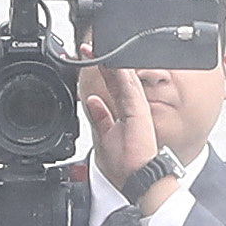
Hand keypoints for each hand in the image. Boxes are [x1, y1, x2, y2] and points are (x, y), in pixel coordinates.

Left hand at [78, 56, 168, 181]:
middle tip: (87, 48)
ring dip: (109, 62)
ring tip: (95, 48)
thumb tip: (91, 101)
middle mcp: (132, 107)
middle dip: (101, 61)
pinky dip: (120, 72)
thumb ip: (100, 117)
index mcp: (124, 113)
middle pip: (116, 78)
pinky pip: (128, 86)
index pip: (110, 85)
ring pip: (123, 77)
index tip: (86, 58)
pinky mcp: (139, 110)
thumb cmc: (127, 165)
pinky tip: (110, 60)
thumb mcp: (104, 137)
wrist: (139, 177)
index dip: (99, 71)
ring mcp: (137, 107)